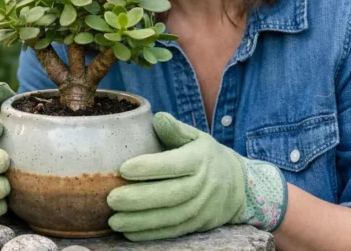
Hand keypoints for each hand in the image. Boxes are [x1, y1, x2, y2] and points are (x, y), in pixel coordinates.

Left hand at [107, 112, 287, 240]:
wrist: (239, 185)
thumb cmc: (207, 157)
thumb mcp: (197, 137)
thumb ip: (176, 129)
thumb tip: (158, 117)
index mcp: (199, 159)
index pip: (173, 164)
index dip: (149, 167)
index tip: (123, 168)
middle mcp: (203, 185)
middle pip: (170, 194)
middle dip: (139, 199)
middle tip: (111, 198)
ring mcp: (202, 208)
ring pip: (170, 217)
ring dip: (140, 221)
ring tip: (114, 220)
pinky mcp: (199, 225)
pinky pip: (173, 231)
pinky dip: (151, 234)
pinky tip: (129, 232)